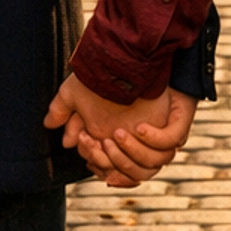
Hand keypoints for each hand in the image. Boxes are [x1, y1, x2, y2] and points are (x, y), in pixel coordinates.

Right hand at [46, 74, 196, 187]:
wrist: (137, 57)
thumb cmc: (106, 78)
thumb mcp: (80, 93)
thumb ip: (67, 113)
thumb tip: (56, 132)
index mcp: (118, 148)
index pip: (109, 170)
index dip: (97, 162)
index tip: (86, 141)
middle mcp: (139, 148)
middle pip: (127, 172)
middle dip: (109, 159)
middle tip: (99, 139)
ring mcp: (158, 140)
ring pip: (148, 166)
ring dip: (131, 154)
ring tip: (117, 134)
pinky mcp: (175, 126)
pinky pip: (169, 143)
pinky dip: (155, 140)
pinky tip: (140, 127)